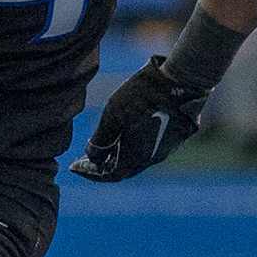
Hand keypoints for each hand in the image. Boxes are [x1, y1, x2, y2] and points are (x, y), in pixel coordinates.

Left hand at [71, 57, 205, 182]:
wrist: (181, 81)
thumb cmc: (143, 96)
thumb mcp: (113, 115)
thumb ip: (101, 139)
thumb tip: (93, 157)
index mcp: (135, 158)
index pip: (109, 174)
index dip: (90, 172)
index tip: (74, 167)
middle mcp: (152, 158)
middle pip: (123, 169)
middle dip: (103, 165)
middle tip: (86, 159)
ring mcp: (166, 148)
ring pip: (137, 159)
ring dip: (118, 156)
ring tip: (104, 147)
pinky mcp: (174, 136)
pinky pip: (149, 148)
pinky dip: (132, 147)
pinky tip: (126, 135)